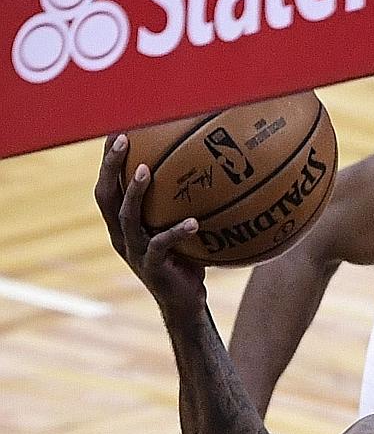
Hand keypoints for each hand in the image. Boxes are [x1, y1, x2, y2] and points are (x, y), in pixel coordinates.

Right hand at [94, 134, 206, 319]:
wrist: (184, 304)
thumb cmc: (186, 261)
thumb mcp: (181, 229)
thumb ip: (182, 205)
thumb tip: (207, 168)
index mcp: (122, 224)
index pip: (107, 185)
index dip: (107, 159)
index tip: (115, 129)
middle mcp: (121, 235)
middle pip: (106, 194)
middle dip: (110, 165)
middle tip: (122, 139)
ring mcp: (134, 251)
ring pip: (127, 216)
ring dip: (135, 192)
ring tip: (147, 170)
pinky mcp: (152, 267)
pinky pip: (162, 245)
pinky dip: (177, 232)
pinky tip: (194, 222)